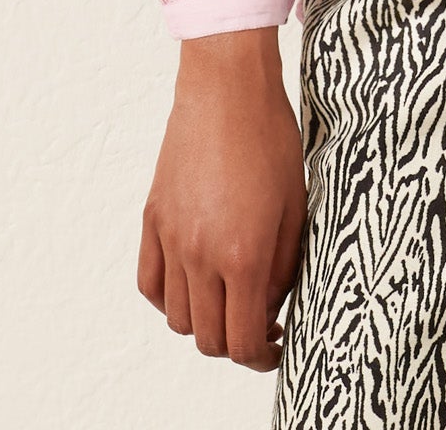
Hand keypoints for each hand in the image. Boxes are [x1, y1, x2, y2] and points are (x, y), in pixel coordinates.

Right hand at [137, 27, 307, 372]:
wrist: (227, 88)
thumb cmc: (271, 138)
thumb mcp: (296, 206)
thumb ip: (282, 267)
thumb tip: (269, 308)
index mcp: (243, 254)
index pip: (243, 341)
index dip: (262, 357)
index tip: (276, 348)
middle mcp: (200, 255)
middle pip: (208, 339)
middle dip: (236, 344)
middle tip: (259, 325)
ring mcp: (171, 238)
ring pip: (177, 318)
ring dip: (204, 321)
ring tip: (228, 299)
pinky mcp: (152, 219)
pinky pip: (150, 283)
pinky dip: (168, 297)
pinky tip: (193, 282)